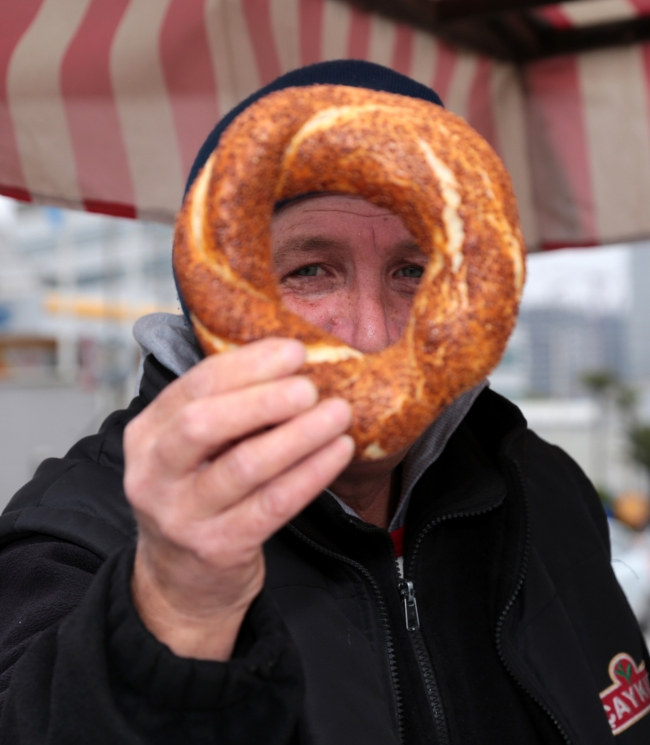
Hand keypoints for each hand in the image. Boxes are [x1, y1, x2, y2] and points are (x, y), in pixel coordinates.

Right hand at [123, 338, 352, 660]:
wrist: (182, 582)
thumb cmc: (198, 497)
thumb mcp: (192, 451)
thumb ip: (226, 410)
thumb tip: (291, 365)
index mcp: (147, 434)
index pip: (194, 387)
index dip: (246, 365)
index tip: (292, 351)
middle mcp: (154, 473)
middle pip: (203, 423)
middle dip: (262, 399)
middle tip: (309, 387)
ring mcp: (181, 515)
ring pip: (244, 466)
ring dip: (297, 435)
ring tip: (337, 414)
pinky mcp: (217, 547)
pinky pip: (272, 505)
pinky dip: (310, 474)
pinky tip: (338, 452)